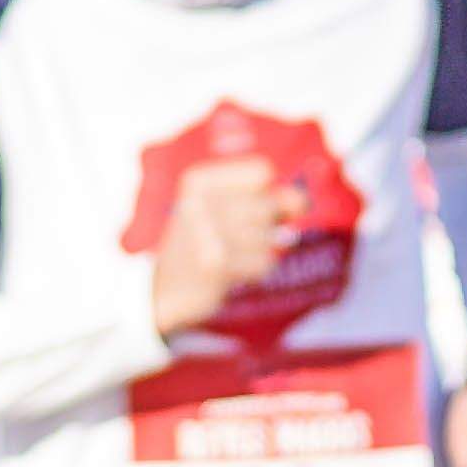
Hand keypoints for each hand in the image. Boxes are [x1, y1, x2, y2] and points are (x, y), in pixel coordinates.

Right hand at [143, 143, 302, 336]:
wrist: (163, 294)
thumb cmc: (204, 244)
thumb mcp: (229, 210)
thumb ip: (273, 199)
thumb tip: (303, 202)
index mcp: (199, 180)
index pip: (262, 172)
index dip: (262, 195)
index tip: (237, 210)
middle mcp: (201, 201)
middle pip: (269, 205)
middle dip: (261, 227)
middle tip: (230, 239)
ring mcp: (208, 232)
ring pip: (270, 236)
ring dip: (257, 252)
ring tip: (228, 255)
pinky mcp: (217, 264)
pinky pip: (264, 262)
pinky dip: (255, 271)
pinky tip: (230, 273)